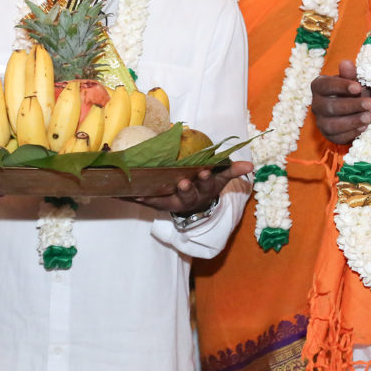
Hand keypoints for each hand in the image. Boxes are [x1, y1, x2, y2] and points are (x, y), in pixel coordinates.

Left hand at [133, 160, 251, 214]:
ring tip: (141, 192)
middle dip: (185, 189)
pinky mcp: (157, 203)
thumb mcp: (220, 178)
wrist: (194, 205)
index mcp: (203, 189)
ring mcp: (171, 202)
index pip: (207, 184)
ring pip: (162, 200)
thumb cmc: (206, 185)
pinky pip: (143, 201)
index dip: (205, 179)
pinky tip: (120, 193)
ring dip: (152, 197)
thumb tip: (250, 166)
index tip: (204, 172)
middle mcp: (188, 198)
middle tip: (183, 182)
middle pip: (187, 194)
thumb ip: (232, 170)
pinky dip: (132, 198)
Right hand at [311, 60, 370, 144]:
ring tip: (370, 117)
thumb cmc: (352, 90)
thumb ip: (349, 73)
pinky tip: (364, 128)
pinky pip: (337, 137)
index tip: (358, 87)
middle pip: (329, 107)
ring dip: (352, 121)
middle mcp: (316, 104)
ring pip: (331, 124)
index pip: (326, 86)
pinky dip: (351, 133)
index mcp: (319, 86)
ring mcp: (321, 121)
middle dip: (351, 106)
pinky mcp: (328, 135)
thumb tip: (346, 63)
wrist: (353, 108)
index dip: (341, 87)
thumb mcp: (353, 80)